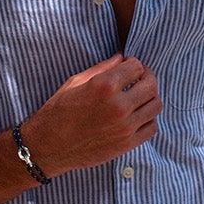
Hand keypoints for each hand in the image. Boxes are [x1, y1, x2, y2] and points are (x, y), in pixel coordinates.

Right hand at [23, 53, 161, 177]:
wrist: (48, 146)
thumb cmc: (58, 111)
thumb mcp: (75, 81)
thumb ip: (103, 68)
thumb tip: (122, 57)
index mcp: (104, 86)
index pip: (137, 66)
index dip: (134, 64)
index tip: (130, 67)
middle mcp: (118, 106)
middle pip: (151, 85)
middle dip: (147, 77)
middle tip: (140, 78)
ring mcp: (125, 127)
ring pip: (155, 105)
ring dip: (150, 97)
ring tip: (139, 97)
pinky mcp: (126, 144)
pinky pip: (152, 127)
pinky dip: (148, 119)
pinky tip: (138, 115)